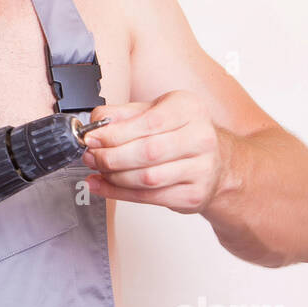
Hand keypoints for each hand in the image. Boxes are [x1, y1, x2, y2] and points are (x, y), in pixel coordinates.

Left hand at [80, 90, 227, 213]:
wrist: (216, 162)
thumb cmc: (181, 134)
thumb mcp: (155, 112)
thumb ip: (123, 114)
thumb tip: (94, 123)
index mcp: (189, 109)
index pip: (147, 122)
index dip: (114, 133)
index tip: (91, 138)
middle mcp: (201, 137)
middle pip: (147, 152)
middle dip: (111, 157)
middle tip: (91, 157)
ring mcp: (201, 169)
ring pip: (147, 178)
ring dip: (114, 177)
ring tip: (97, 171)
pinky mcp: (194, 195)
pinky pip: (150, 198)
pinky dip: (120, 194)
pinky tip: (104, 186)